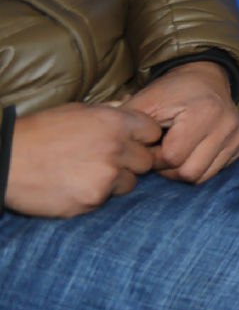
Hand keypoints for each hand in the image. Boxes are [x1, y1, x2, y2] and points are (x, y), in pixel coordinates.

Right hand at [4, 104, 161, 216]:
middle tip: (106, 162)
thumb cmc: (38, 133)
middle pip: (146, 160)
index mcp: (114, 121)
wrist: (5, 160)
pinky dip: (94, 195)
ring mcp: (106, 175)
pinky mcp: (92, 198)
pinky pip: (106, 200)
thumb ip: (109, 114)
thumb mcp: (76, 111)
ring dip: (114, 181)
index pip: (153, 132)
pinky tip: (73, 186)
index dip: (142, 139)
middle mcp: (116, 147)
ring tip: (85, 174)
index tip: (131, 143)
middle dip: (131, 162)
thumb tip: (130, 110)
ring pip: (130, 183)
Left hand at [124, 61, 238, 184]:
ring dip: (183, 169)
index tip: (150, 145)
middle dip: (168, 167)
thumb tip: (114, 151)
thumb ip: (128, 126)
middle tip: (161, 151)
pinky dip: (200, 167)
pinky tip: (193, 150)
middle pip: (189, 172)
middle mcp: (228, 125)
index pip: (172, 158)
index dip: (153, 157)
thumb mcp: (146, 101)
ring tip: (176, 151)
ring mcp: (238, 135)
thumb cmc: (171, 92)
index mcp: (204, 112)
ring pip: (202, 177)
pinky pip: (216, 172)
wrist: (206, 78)